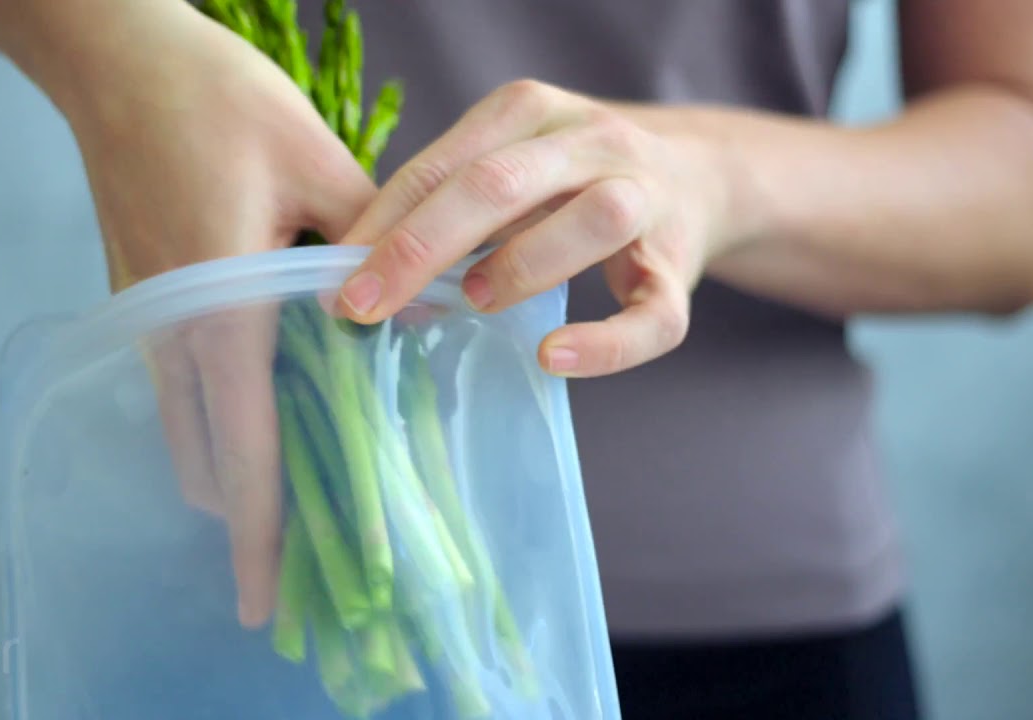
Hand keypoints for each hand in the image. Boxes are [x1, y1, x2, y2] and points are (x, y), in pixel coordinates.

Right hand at [37, 1, 374, 626]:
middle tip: (319, 543)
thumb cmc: (215, 98)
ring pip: (190, 433)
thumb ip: (373, 244)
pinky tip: (275, 407)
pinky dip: (222, 422)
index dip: (257, 533)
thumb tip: (419, 304)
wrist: (114, 59)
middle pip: (207, 464)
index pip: (241, 451)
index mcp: (219, 310)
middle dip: (253, 517)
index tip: (265, 603)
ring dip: (237, 471)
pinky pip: (182, 393)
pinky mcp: (142, 302)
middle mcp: (173, 334)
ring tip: (306, 484)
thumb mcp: (315, 161)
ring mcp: (148, 321)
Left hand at [333, 80, 736, 376]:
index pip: (444, 165)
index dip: (384, 222)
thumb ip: (445, 200)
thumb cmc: (570, 179)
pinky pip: (649, 313)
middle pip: (499, 184)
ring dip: (519, 263)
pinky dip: (604, 343)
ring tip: (473, 298)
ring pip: (591, 223)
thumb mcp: (507, 163)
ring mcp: (643, 199)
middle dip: (420, 247)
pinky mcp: (676, 266)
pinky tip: (551, 357)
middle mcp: (592, 142)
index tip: (335, 277)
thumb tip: (360, 269)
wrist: (696, 173)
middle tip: (365, 305)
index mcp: (531, 113)